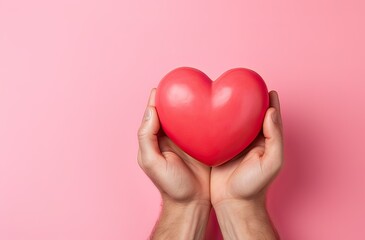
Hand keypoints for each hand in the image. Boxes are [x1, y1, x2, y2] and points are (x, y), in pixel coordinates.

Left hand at [137, 88, 210, 238]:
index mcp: (157, 139)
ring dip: (194, 105)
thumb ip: (147, 136)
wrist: (193, 203)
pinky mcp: (204, 145)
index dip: (159, 99)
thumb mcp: (152, 162)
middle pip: (173, 112)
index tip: (166, 85)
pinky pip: (205, 127)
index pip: (155, 114)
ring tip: (201, 91)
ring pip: (190, 118)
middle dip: (178, 98)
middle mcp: (172, 137)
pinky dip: (207, 118)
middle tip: (186, 84)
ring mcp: (189, 141)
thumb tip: (152, 110)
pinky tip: (214, 109)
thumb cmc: (171, 186)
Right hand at [210, 91, 283, 239]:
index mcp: (265, 140)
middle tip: (241, 84)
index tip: (263, 86)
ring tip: (222, 92)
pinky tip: (207, 111)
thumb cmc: (254, 186)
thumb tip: (271, 111)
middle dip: (247, 99)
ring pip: (232, 120)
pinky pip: (217, 130)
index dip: (267, 100)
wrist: (233, 203)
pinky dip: (214, 120)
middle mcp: (250, 139)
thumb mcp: (270, 162)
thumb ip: (274, 137)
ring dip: (228, 107)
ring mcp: (233, 144)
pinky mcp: (218, 148)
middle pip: (249, 114)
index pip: (268, 115)